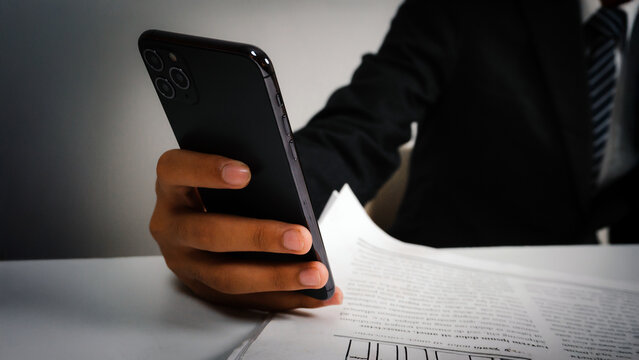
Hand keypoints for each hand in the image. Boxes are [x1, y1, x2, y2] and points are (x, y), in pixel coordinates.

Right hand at [149, 149, 342, 310]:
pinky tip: (319, 293)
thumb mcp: (222, 172)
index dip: (206, 170)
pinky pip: (246, 300)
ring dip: (277, 278)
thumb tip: (290, 188)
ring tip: (316, 274)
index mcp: (172, 185)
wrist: (203, 214)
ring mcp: (184, 261)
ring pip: (226, 277)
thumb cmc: (219, 188)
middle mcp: (170, 225)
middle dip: (259, 238)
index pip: (176, 170)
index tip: (246, 173)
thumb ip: (244, 174)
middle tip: (301, 238)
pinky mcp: (204, 289)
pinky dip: (286, 298)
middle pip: (208, 234)